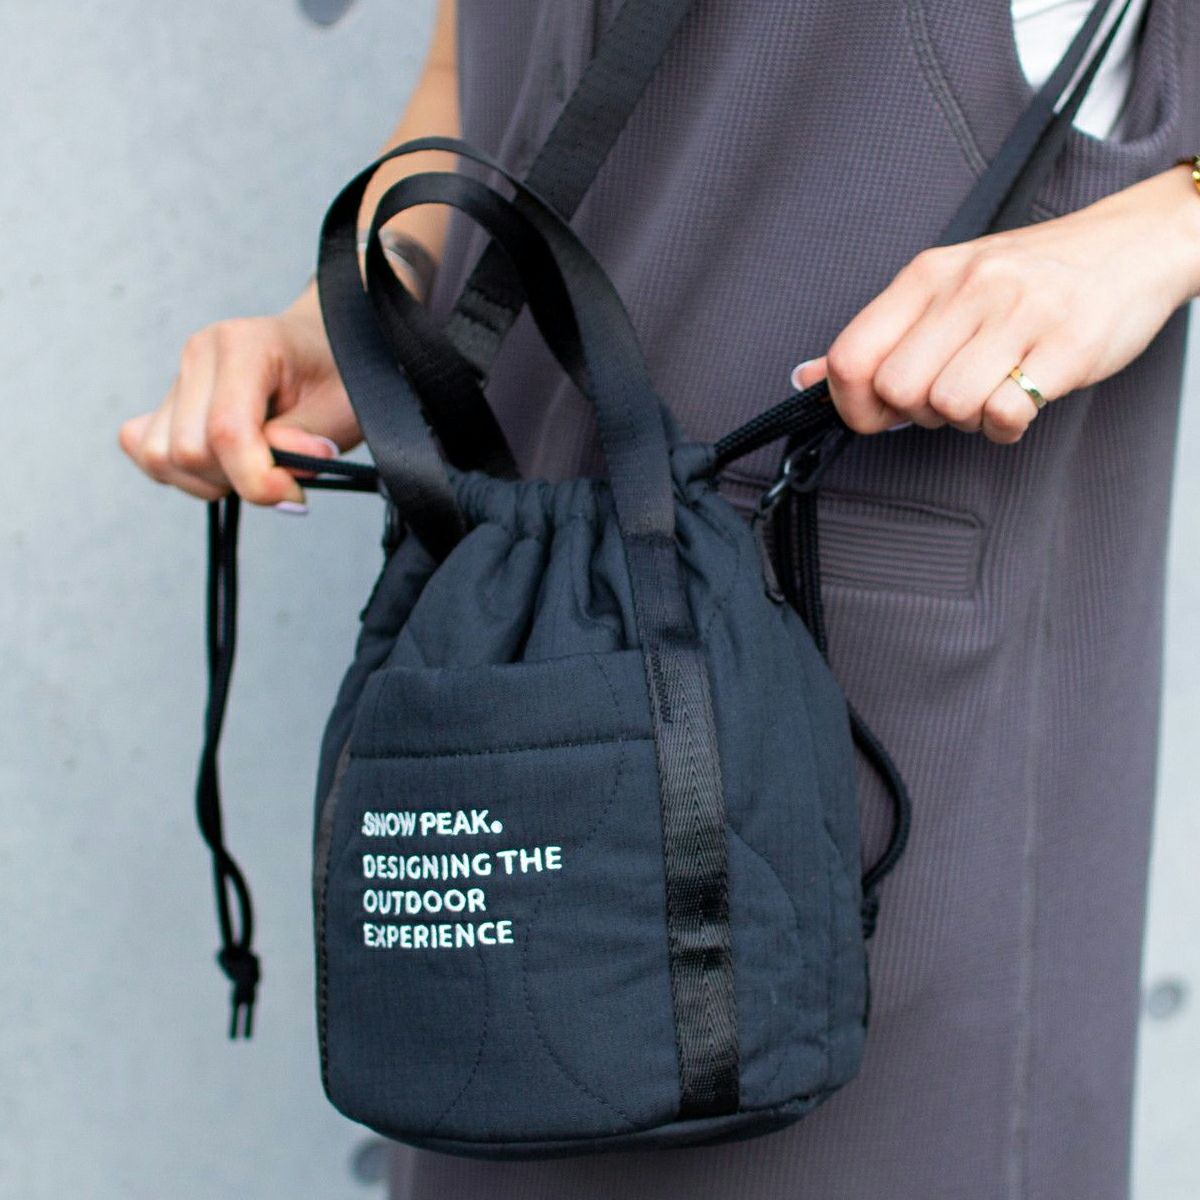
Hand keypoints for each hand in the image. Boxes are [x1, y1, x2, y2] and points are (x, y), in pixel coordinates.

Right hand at [119, 285, 359, 507]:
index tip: (296, 493)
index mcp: (244, 344)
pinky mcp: (167, 402)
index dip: (258, 479)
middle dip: (238, 480)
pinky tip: (224, 467)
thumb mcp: (342, 410)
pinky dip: (182, 475)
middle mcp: (200, 354)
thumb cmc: (337, 375)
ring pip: (162, 458)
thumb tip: (273, 471)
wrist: (324, 349)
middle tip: (284, 475)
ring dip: (211, 481)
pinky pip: (146, 452)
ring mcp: (178, 377)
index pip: (227, 430)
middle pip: (189, 451)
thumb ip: (306, 442)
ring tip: (257, 468)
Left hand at [790, 164, 1199, 443]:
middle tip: (946, 396)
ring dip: (964, 419)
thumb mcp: (945, 288)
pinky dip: (1005, 427)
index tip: (875, 413)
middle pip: (897, 389)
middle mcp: (970, 288)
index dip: (851, 404)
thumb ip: (878, 335)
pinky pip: (1005, 415)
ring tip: (989, 391)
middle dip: (914, 413)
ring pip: (947, 406)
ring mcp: (1021, 314)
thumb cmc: (1029, 277)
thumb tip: (805, 379)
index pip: (851, 356)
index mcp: (927, 275)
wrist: (1132, 245)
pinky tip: (1018, 403)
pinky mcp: (1067, 347)